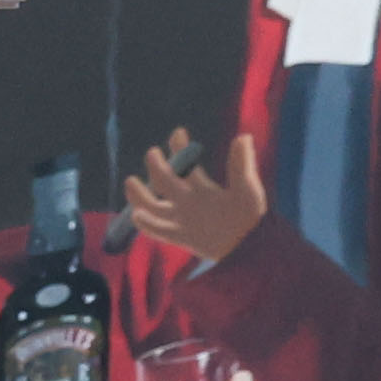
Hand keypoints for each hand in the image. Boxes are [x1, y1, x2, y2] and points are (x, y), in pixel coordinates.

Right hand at [131, 127, 264, 270]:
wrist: (247, 248)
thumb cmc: (250, 217)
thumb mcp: (247, 188)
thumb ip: (241, 165)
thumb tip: (243, 136)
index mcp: (203, 189)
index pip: (186, 165)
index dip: (180, 148)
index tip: (178, 132)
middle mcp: (188, 202)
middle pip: (164, 182)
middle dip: (157, 166)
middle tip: (153, 153)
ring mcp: (181, 220)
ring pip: (152, 206)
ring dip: (140, 195)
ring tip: (131, 181)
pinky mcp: (179, 237)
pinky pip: (157, 230)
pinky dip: (146, 224)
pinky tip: (137, 215)